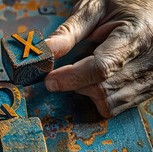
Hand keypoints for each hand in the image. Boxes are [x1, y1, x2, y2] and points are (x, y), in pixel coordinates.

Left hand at [44, 0, 152, 117]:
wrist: (148, 7)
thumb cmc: (122, 4)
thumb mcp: (93, 9)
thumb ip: (68, 32)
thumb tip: (44, 51)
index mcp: (137, 35)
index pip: (101, 68)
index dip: (71, 77)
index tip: (50, 80)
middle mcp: (149, 60)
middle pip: (102, 89)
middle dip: (76, 83)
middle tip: (67, 70)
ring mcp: (151, 78)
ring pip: (107, 103)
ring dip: (87, 92)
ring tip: (87, 70)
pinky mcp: (148, 89)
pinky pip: (116, 107)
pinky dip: (99, 98)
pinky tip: (98, 80)